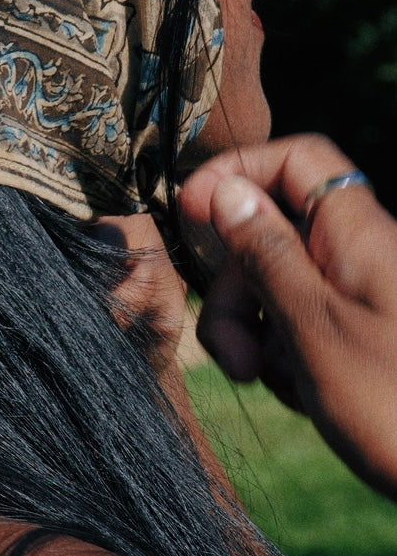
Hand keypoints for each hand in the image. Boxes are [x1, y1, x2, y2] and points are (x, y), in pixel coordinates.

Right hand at [178, 134, 396, 499]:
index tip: (190, 210)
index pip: (297, 161)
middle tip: (230, 350)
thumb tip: (226, 190)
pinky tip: (299, 394)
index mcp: (358, 235)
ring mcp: (365, 298)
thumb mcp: (313, 328)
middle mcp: (362, 256)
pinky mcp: (365, 338)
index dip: (239, 172)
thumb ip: (266, 253)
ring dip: (254, 326)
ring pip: (282, 283)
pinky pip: (305, 323)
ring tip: (265, 381)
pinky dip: (285, 352)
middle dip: (235, 283)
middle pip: (275, 231)